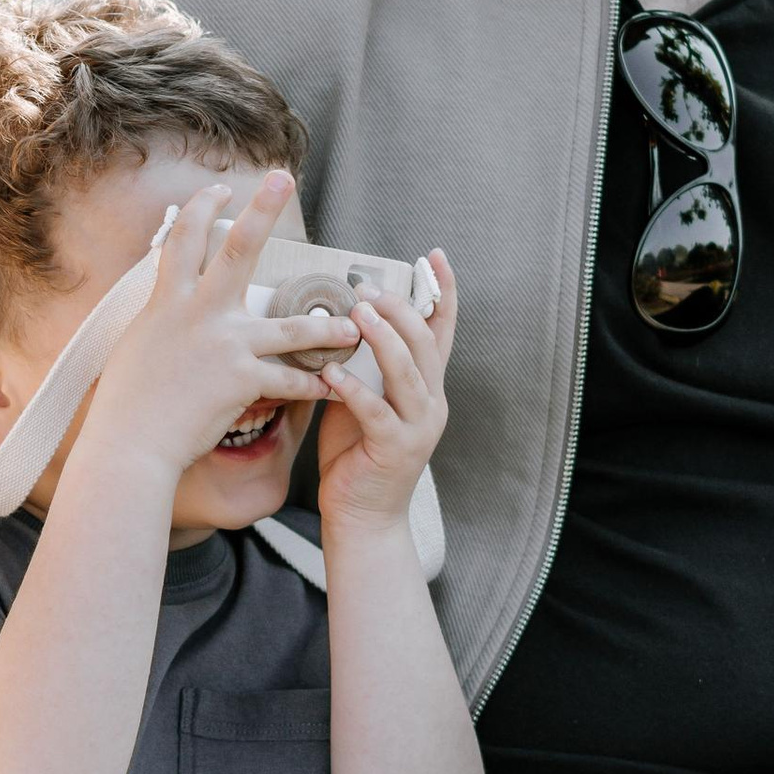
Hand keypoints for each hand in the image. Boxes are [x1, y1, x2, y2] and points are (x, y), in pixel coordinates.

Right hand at [77, 173, 337, 479]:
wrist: (130, 443)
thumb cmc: (128, 402)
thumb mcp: (138, 345)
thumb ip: (161, 320)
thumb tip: (166, 305)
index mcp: (168, 301)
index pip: (183, 240)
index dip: (201, 209)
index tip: (220, 189)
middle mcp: (199, 313)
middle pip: (236, 249)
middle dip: (261, 209)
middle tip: (283, 178)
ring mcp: (225, 345)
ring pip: (290, 327)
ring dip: (326, 326)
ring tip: (351, 324)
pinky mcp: (243, 381)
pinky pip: (290, 381)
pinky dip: (313, 388)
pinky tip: (334, 390)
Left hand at [317, 257, 456, 535]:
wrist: (363, 518)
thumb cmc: (356, 455)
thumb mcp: (362, 399)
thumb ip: (361, 364)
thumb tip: (337, 319)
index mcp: (427, 387)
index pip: (442, 330)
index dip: (443, 292)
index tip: (436, 255)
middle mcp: (431, 403)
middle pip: (426, 343)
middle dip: (400, 310)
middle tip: (370, 289)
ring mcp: (417, 427)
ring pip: (407, 372)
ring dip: (383, 339)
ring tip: (359, 314)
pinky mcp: (394, 449)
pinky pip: (375, 411)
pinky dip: (354, 389)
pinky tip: (331, 374)